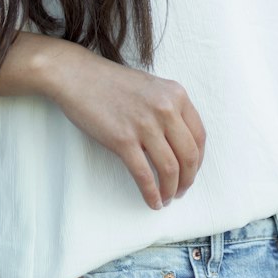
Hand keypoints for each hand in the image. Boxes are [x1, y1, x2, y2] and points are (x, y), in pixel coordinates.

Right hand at [46, 49, 205, 210]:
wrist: (78, 76)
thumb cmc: (112, 83)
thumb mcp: (152, 88)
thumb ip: (169, 109)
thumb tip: (180, 143)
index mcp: (176, 94)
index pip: (199, 136)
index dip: (198, 161)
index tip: (192, 172)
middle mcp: (165, 108)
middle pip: (188, 155)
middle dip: (187, 179)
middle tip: (181, 190)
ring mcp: (145, 124)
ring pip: (170, 169)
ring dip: (170, 190)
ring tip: (166, 198)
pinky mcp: (123, 140)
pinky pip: (144, 175)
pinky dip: (151, 193)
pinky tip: (152, 201)